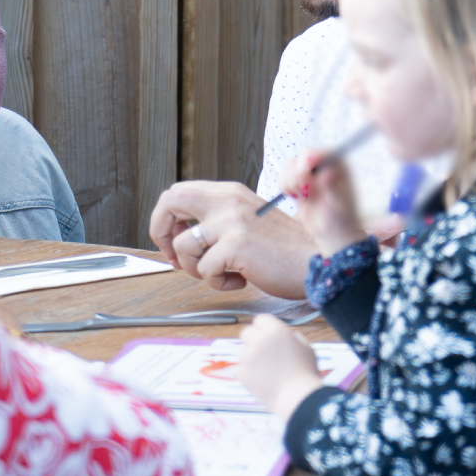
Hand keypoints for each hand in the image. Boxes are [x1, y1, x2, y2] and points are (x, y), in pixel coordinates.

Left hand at [149, 179, 314, 297]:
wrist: (314, 261)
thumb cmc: (282, 248)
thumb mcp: (247, 220)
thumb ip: (219, 219)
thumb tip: (180, 234)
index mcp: (230, 192)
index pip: (178, 192)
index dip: (167, 220)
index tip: (175, 243)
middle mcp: (228, 200)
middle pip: (171, 201)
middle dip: (161, 233)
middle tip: (177, 259)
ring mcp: (232, 221)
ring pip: (183, 246)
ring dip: (196, 269)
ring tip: (223, 272)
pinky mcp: (236, 245)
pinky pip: (204, 270)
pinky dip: (219, 283)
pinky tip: (241, 280)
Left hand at [238, 317, 324, 423]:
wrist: (296, 397)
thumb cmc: (304, 372)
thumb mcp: (305, 346)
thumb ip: (293, 336)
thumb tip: (286, 335)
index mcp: (276, 330)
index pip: (260, 319)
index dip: (264, 327)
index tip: (267, 335)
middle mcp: (260, 340)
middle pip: (246, 332)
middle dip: (252, 339)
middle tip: (262, 351)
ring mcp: (249, 357)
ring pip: (243, 351)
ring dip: (251, 357)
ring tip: (264, 369)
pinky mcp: (243, 373)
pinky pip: (241, 368)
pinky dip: (248, 373)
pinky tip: (260, 379)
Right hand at [283, 149, 363, 256]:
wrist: (331, 231)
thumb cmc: (340, 217)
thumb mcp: (338, 203)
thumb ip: (332, 187)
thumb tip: (327, 173)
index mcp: (339, 163)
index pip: (323, 151)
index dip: (311, 160)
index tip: (306, 178)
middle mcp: (325, 162)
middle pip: (304, 155)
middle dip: (300, 175)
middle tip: (306, 193)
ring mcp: (310, 170)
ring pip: (291, 163)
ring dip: (291, 182)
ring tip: (303, 197)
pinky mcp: (298, 179)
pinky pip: (283, 174)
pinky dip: (285, 186)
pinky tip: (295, 196)